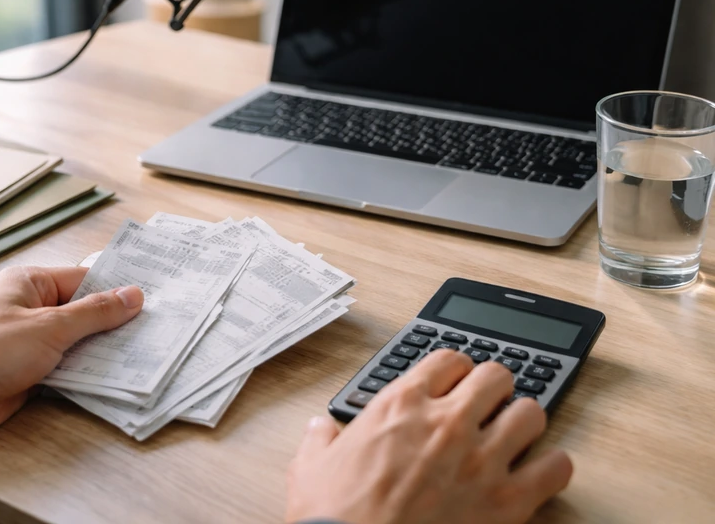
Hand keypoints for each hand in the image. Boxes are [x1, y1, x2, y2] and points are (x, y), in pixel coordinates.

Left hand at [0, 265, 142, 442]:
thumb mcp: (50, 327)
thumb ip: (94, 313)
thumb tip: (132, 296)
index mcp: (31, 283)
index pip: (84, 280)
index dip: (117, 290)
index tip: (151, 299)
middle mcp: (31, 308)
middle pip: (83, 311)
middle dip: (113, 323)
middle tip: (155, 329)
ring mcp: (29, 341)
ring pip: (76, 341)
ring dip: (101, 350)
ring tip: (143, 353)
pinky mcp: (28, 371)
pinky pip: (66, 367)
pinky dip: (86, 371)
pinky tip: (114, 376)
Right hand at [285, 350, 572, 523]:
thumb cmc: (334, 517)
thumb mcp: (310, 468)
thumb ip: (320, 440)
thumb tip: (320, 430)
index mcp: (400, 406)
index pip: (448, 359)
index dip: (455, 370)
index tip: (454, 382)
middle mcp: (446, 423)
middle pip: (496, 375)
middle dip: (494, 389)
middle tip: (488, 405)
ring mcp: (481, 461)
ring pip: (532, 413)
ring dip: (524, 421)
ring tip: (515, 435)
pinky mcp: (507, 502)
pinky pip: (556, 468)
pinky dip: (552, 468)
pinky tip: (538, 474)